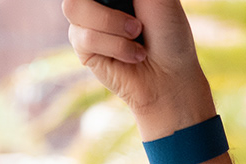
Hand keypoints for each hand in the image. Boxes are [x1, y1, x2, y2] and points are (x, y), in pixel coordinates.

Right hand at [63, 0, 214, 135]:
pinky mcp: (83, 49)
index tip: (129, 4)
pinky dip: (115, 46)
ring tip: (136, 37)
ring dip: (112, 24)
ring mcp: (85, 23)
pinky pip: (85, 38)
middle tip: (137, 23)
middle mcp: (95, 1)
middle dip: (109, 10)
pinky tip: (131, 56)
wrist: (171, 75)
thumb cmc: (169, 33)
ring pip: (73, 9)